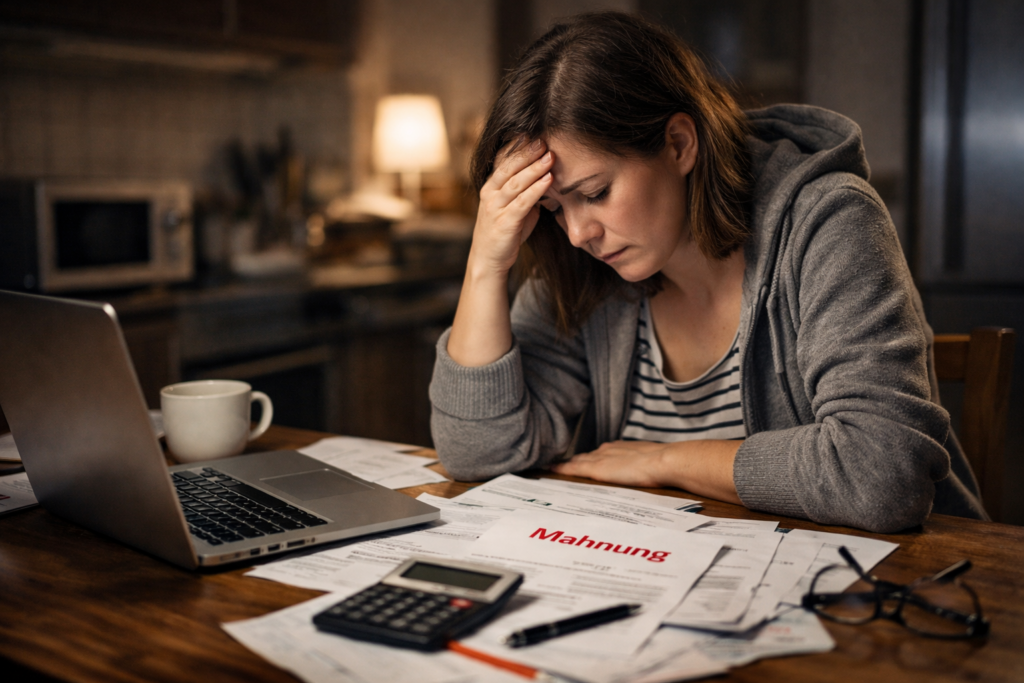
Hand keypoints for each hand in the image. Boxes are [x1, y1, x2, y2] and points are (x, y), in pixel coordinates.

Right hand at [446, 139, 552, 366]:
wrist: (490, 260)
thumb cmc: (506, 230)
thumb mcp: (516, 205)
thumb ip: (528, 189)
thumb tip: (548, 172)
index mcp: (491, 185)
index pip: (504, 159)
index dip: (519, 145)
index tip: (537, 131)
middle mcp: (490, 193)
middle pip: (510, 166)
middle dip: (528, 151)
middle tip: (545, 138)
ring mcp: (495, 208)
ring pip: (516, 182)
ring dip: (534, 168)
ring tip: (550, 156)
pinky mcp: (504, 223)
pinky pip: (522, 202)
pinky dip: (536, 190)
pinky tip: (549, 181)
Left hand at [550, 439, 742, 503]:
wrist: (671, 461)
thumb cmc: (674, 464)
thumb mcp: (664, 464)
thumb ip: (663, 466)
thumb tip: (680, 471)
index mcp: (627, 448)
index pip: (605, 452)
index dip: (593, 457)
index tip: (584, 459)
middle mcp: (612, 450)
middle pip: (588, 454)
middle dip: (576, 459)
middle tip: (559, 464)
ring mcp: (604, 458)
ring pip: (579, 460)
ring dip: (566, 463)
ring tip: (550, 466)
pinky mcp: (598, 468)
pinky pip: (574, 468)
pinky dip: (562, 468)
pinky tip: (550, 470)